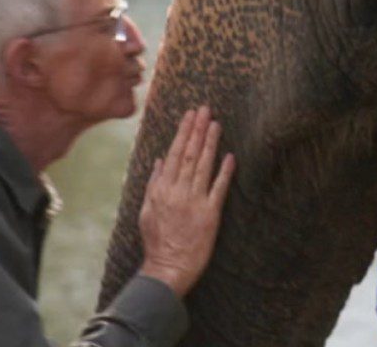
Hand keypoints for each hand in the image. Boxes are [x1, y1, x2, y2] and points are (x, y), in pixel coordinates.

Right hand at [138, 106, 235, 297]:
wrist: (168, 267)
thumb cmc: (156, 241)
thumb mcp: (146, 211)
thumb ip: (153, 184)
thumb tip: (159, 161)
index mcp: (161, 190)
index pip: (173, 153)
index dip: (183, 132)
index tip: (190, 115)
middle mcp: (178, 192)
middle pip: (189, 154)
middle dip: (197, 130)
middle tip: (205, 109)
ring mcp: (194, 202)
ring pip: (203, 166)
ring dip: (210, 143)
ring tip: (216, 124)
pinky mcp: (210, 215)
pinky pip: (219, 189)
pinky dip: (224, 172)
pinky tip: (230, 156)